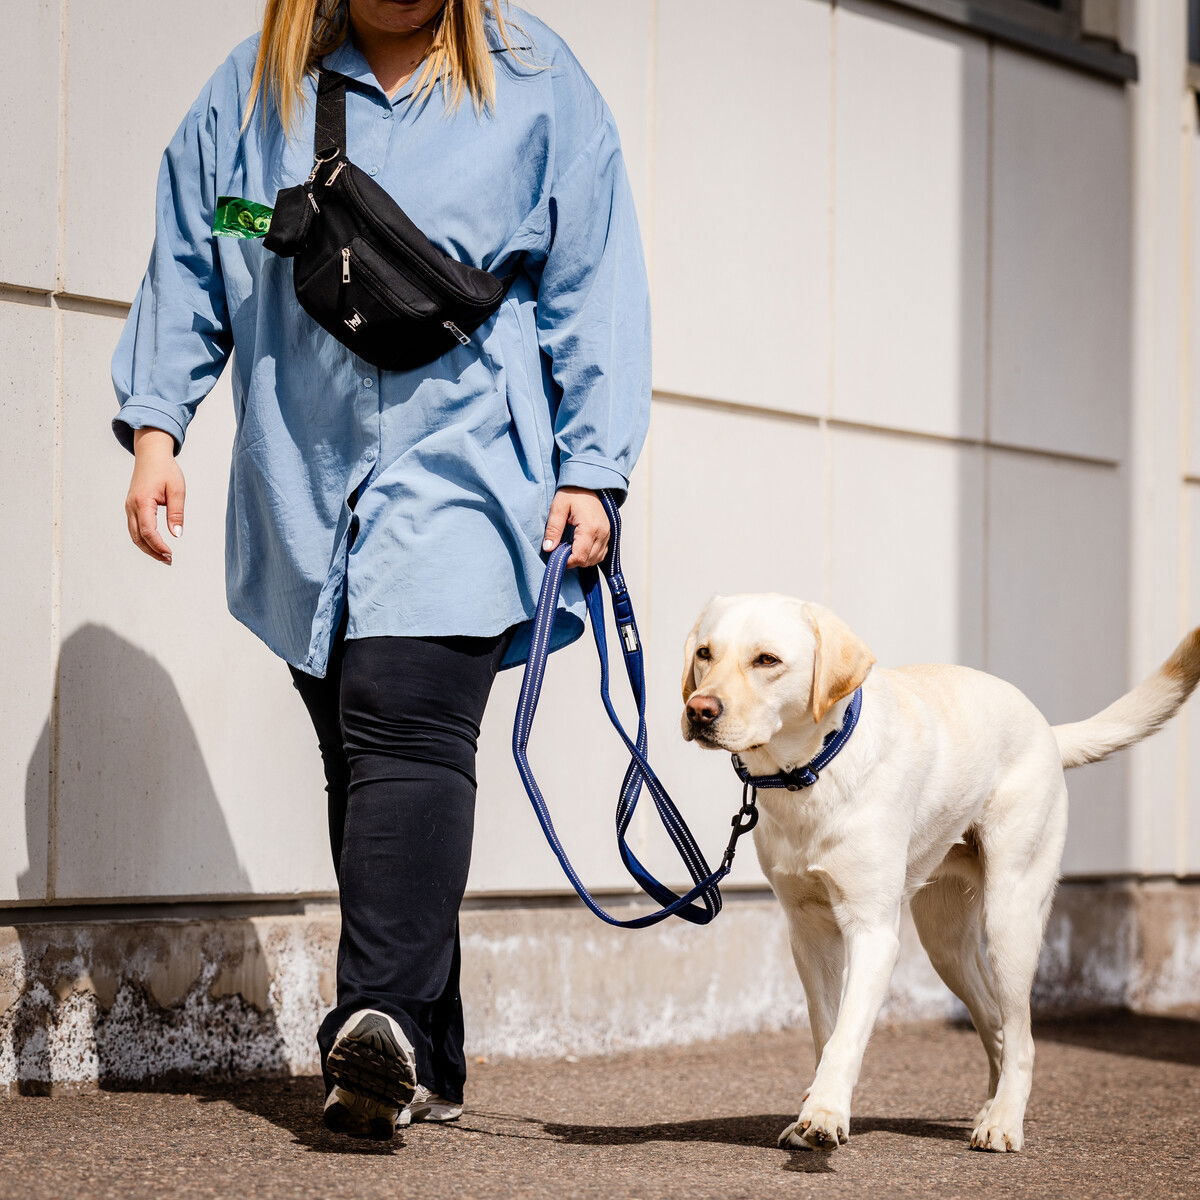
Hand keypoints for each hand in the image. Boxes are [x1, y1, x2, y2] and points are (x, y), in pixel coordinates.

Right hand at [125, 427, 184, 565]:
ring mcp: (129, 507)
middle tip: (169, 560)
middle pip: (138, 537)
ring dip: (147, 547)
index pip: (148, 531)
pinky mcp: (131, 507)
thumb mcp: (177, 490)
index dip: (159, 545)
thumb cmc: (166, 470)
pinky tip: (156, 544)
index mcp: (142, 502)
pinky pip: (134, 528)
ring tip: (164, 556)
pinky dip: (144, 539)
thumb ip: (176, 512)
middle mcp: (131, 506)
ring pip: (134, 534)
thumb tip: (177, 534)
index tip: (171, 554)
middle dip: (152, 551)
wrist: (151, 455)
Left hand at [542, 486, 609, 568]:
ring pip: (596, 559)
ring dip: (582, 559)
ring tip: (569, 549)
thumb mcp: (558, 508)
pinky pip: (601, 553)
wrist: (587, 482)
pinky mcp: (608, 534)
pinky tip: (579, 548)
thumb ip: (553, 529)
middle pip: (588, 560)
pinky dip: (590, 555)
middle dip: (573, 560)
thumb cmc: (572, 493)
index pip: (580, 556)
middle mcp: (602, 533)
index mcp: (589, 528)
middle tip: (560, 551)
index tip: (556, 556)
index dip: (567, 562)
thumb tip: (548, 548)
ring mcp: (607, 534)